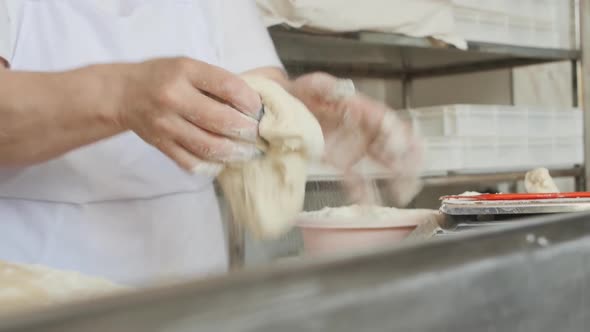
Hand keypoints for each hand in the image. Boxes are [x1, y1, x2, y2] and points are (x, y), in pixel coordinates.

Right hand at [117, 57, 262, 173]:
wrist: (124, 94)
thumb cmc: (165, 77)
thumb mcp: (190, 67)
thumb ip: (218, 83)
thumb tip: (254, 106)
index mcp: (185, 72)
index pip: (228, 87)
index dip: (250, 101)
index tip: (259, 110)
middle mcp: (174, 98)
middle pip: (222, 121)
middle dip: (248, 131)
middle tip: (259, 135)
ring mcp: (166, 125)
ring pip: (210, 146)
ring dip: (236, 153)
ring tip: (249, 152)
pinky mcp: (161, 145)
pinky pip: (192, 162)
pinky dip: (213, 165)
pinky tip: (224, 161)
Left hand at [291, 72, 422, 205]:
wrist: (285, 106)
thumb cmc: (305, 92)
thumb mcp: (315, 84)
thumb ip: (326, 87)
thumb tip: (337, 90)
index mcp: (362, 108)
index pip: (387, 121)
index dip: (398, 134)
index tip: (405, 147)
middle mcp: (365, 128)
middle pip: (393, 144)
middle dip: (406, 161)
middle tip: (413, 177)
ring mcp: (355, 146)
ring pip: (382, 163)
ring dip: (394, 179)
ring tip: (402, 194)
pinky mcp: (341, 161)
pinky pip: (356, 177)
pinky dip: (363, 191)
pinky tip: (369, 203)